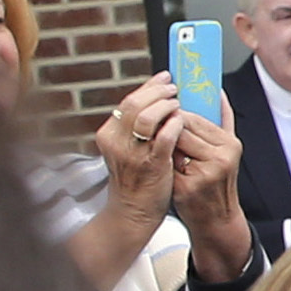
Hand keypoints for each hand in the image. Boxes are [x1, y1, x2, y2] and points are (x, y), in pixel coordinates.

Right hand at [97, 76, 184, 217]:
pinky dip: (174, 125)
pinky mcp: (151, 165)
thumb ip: (135, 127)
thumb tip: (155, 99)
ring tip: (178, 103)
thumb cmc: (135, 178)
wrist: (133, 213)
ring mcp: (132, 154)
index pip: (128, 101)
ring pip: (146, 117)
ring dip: (165, 105)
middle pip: (134, 104)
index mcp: (109, 134)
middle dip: (158, 91)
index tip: (164, 77)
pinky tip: (182, 121)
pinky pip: (164, 137)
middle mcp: (116, 142)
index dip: (148, 87)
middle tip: (174, 87)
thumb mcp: (126, 149)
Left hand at [172, 111, 250, 280]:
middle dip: (168, 129)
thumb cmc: (217, 183)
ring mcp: (204, 173)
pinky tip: (163, 168)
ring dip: (165, 146)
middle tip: (160, 134)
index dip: (176, 115)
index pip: (195, 118)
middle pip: (182, 130)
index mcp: (229, 144)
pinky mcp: (188, 187)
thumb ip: (222, 121)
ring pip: (173, 145)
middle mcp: (221, 157)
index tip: (167, 115)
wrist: (216, 219)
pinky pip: (167, 165)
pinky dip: (162, 164)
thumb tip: (217, 92)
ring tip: (165, 152)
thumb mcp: (226, 151)